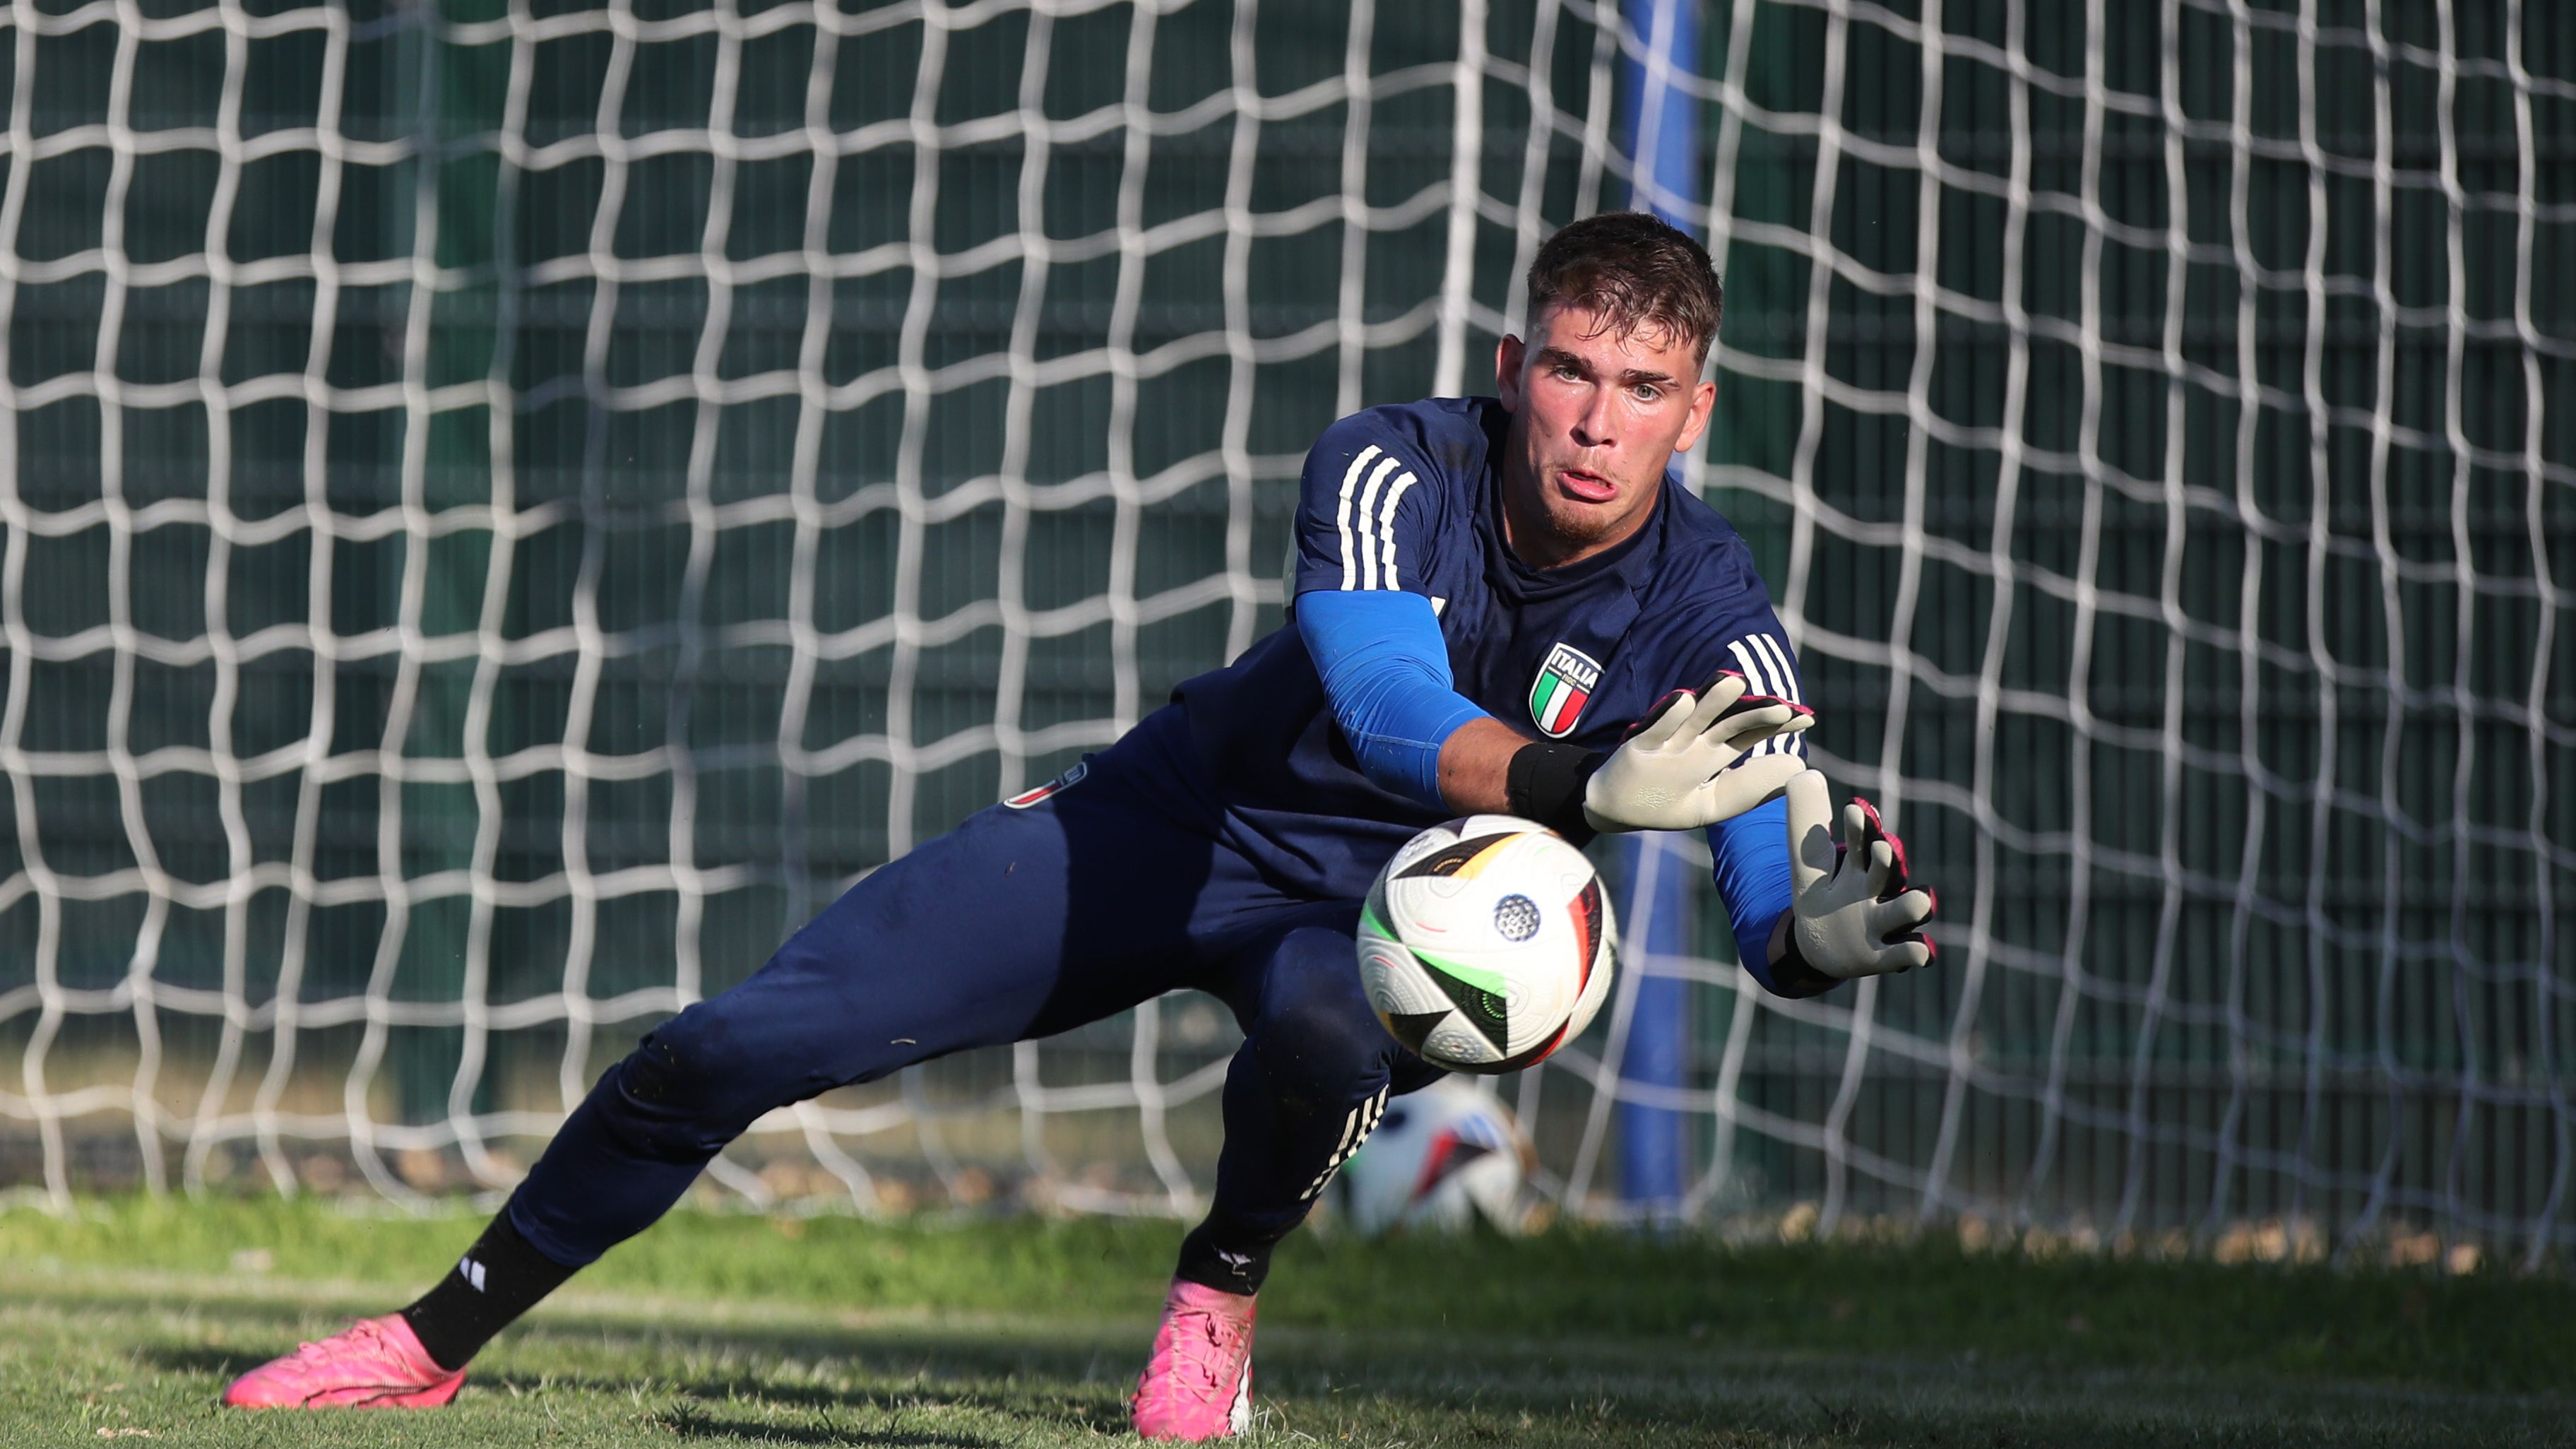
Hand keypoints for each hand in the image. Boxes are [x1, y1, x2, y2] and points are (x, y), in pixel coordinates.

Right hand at [1579, 671, 1810, 832]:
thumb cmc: (1666, 804)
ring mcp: (1666, 742)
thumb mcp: (1711, 805)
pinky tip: (1683, 700)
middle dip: (1754, 715)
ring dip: (1713, 701)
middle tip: (1783, 709)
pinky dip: (1667, 716)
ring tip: (1735, 683)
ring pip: (1693, 718)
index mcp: (1712, 754)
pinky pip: (1655, 730)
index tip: (1807, 718)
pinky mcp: (1638, 747)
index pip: (1750, 733)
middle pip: (1728, 723)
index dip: (1776, 725)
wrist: (1613, 809)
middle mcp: (1693, 742)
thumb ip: (1748, 790)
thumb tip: (1796, 768)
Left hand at [1780, 770, 1937, 978]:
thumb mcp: (1807, 863)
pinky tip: (1922, 951)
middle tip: (1884, 848)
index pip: (1861, 841)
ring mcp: (1883, 924)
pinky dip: (1913, 952)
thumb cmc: (1821, 895)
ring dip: (1913, 905)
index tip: (1854, 809)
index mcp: (1857, 866)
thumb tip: (1806, 775)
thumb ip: (1804, 823)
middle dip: (1888, 861)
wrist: (1822, 945)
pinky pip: (1904, 953)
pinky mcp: (1884, 956)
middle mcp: (1877, 891)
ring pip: (1907, 910)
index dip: (1860, 827)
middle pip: (1888, 871)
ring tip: (1919, 899)